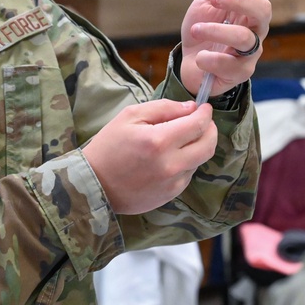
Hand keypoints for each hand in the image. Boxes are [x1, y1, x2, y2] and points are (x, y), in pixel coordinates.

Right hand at [82, 99, 217, 214]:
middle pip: (208, 145)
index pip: (198, 125)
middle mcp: (171, 165)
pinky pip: (188, 174)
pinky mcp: (171, 195)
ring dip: (197, 146)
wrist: (93, 185)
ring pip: (200, 160)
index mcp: (159, 141)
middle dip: (210, 130)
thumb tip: (191, 108)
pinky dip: (186, 162)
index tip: (204, 108)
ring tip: (181, 139)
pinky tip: (170, 157)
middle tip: (202, 122)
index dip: (205, 114)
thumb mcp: (131, 116)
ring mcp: (172, 183)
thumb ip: (164, 108)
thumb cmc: (109, 146)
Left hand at [180, 0, 273, 100]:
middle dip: (239, 0)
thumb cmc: (202, 29)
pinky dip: (211, 59)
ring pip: (245, 38)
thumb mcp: (207, 2)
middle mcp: (256, 27)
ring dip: (217, 30)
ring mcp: (251, 51)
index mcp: (249, 6)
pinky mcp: (241, 72)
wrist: (189, 62)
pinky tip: (200, 57)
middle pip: (264, 9)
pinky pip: (232, 65)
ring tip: (196, 29)